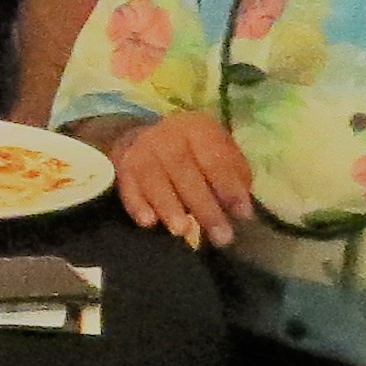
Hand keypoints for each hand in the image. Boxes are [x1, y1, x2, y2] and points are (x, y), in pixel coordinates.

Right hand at [106, 109, 256, 248]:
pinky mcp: (123, 166)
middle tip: (220, 236)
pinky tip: (148, 222)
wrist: (145, 138)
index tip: (243, 215)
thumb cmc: (194, 154)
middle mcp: (167, 134)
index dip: (229, 186)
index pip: (215, 158)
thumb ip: (233, 176)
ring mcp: (142, 149)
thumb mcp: (220, 154)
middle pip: (183, 168)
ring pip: (154, 177)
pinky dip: (137, 204)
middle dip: (203, 205)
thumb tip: (239, 207)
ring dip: (169, 206)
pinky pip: (127, 186)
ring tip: (183, 231)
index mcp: (198, 128)